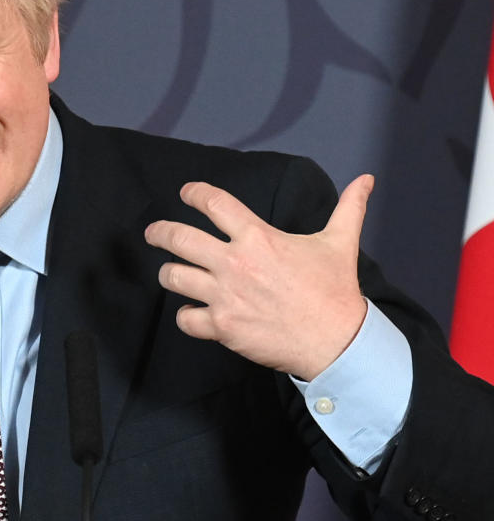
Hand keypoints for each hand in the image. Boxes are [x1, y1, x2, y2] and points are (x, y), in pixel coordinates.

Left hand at [144, 174, 373, 380]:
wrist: (337, 342)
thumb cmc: (335, 291)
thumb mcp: (340, 242)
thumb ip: (349, 207)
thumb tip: (366, 179)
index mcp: (257, 237)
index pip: (213, 203)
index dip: (194, 192)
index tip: (186, 192)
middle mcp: (234, 262)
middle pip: (178, 238)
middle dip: (159, 232)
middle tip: (153, 233)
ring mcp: (224, 295)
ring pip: (174, 277)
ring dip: (169, 273)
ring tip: (171, 272)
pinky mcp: (222, 326)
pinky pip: (186, 319)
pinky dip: (186, 316)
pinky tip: (191, 312)